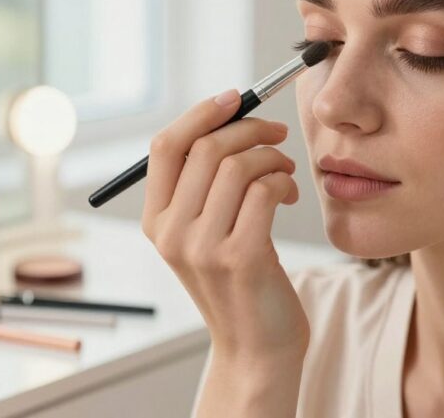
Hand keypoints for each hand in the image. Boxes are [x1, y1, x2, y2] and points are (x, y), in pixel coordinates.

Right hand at [142, 89, 309, 358]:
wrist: (257, 347)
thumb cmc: (240, 281)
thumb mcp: (205, 233)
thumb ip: (205, 185)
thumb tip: (230, 116)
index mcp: (155, 221)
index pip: (166, 146)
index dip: (201, 113)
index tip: (236, 97)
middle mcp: (171, 233)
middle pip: (207, 148)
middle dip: (250, 129)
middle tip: (277, 135)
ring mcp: (202, 247)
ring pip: (239, 165)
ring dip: (272, 157)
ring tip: (285, 172)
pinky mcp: (240, 257)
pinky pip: (265, 190)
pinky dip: (283, 182)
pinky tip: (288, 195)